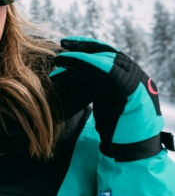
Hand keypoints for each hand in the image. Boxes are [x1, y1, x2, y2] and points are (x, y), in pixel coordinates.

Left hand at [53, 36, 170, 160]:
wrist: (134, 152)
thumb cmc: (117, 130)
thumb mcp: (106, 101)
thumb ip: (96, 85)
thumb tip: (72, 72)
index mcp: (131, 76)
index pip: (108, 53)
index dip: (88, 46)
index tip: (68, 43)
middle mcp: (136, 75)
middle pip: (106, 53)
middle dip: (82, 47)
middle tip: (62, 43)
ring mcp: (135, 81)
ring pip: (104, 60)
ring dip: (79, 57)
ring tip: (58, 58)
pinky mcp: (130, 90)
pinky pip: (105, 71)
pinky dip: (84, 64)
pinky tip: (67, 63)